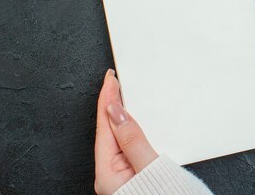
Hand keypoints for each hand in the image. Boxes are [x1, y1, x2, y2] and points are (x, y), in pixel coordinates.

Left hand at [94, 69, 158, 194]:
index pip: (105, 127)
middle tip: (114, 81)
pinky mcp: (135, 174)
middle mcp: (111, 174)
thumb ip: (134, 140)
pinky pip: (128, 146)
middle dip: (111, 105)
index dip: (108, 100)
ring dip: (121, 115)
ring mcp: (122, 175)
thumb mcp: (149, 166)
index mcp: (108, 173)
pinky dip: (131, 129)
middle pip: (108, 131)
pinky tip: (133, 122)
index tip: (111, 80)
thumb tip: (117, 113)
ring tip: (120, 95)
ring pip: (118, 138)